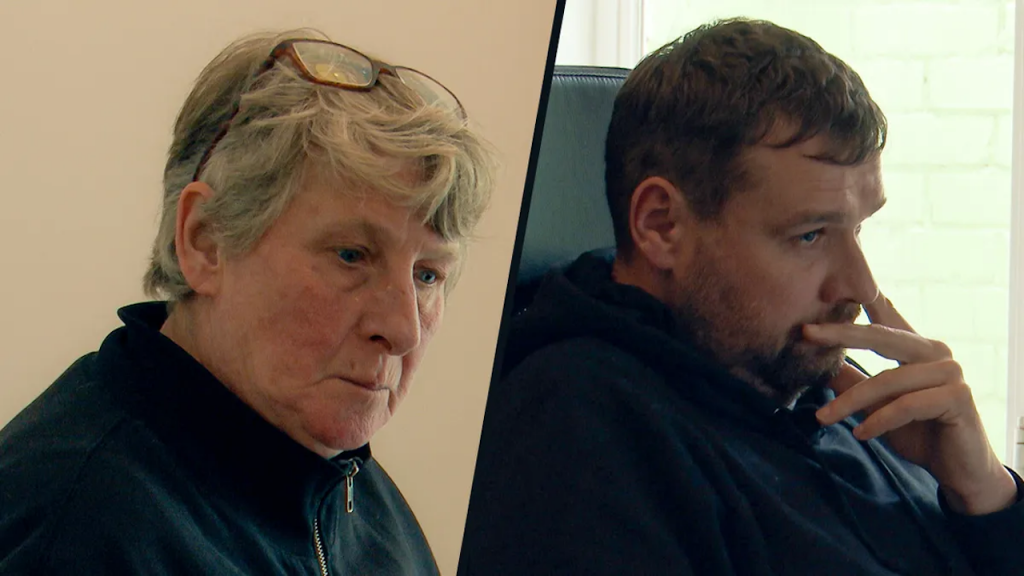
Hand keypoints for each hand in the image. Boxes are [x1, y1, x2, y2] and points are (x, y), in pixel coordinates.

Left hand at [803, 294, 1016, 515]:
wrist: (959, 470)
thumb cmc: (918, 433)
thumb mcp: (878, 406)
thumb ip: (855, 383)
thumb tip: (821, 364)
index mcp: (918, 349)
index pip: (887, 320)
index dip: (863, 300)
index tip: (835, 286)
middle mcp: (937, 353)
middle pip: (882, 337)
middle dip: (841, 335)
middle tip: (806, 333)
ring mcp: (950, 373)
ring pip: (888, 380)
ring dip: (850, 401)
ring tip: (822, 418)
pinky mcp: (958, 397)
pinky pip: (907, 405)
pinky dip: (879, 420)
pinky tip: (861, 434)